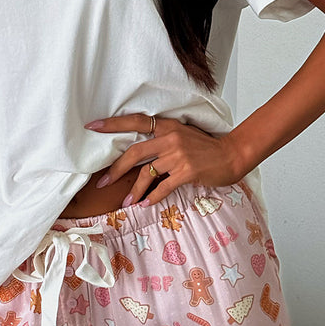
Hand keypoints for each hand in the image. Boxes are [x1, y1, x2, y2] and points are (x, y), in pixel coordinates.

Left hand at [84, 113, 243, 206]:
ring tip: (126, 201)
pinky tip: (145, 204)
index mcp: (168, 126)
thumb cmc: (206, 147)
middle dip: (115, 169)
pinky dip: (152, 197)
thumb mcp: (183, 135)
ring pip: (147, 173)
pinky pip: (162, 187)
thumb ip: (162, 140)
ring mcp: (179, 155)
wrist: (232, 155)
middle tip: (102, 182)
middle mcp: (171, 138)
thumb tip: (138, 155)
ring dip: (134, 190)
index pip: (136, 121)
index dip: (113, 124)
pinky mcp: (187, 171)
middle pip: (135, 152)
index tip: (92, 126)